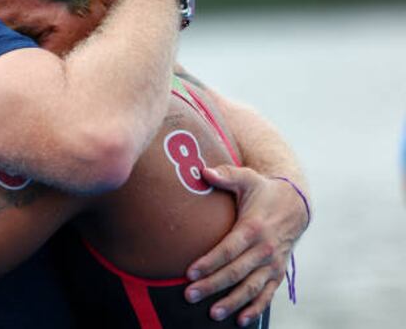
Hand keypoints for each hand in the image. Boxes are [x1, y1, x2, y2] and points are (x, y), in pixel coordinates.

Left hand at [184, 166, 308, 326]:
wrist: (295, 204)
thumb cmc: (263, 191)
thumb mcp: (247, 178)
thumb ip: (226, 175)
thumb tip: (204, 171)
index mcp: (253, 228)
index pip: (228, 249)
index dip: (209, 262)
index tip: (189, 272)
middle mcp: (264, 249)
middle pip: (235, 272)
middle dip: (211, 285)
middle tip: (189, 295)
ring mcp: (272, 263)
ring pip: (250, 288)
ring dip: (232, 302)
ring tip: (212, 313)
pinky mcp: (278, 272)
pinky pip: (267, 294)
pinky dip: (255, 309)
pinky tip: (241, 320)